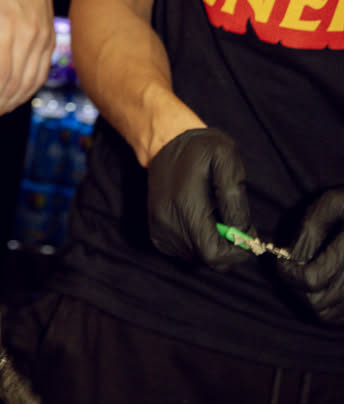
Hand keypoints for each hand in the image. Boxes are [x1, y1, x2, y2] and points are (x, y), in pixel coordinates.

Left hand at [0, 0, 53, 133]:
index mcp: (6, 26)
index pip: (1, 73)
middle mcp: (28, 35)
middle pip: (15, 83)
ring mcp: (43, 39)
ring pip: (30, 82)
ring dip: (11, 104)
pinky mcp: (49, 40)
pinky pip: (40, 73)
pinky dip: (27, 91)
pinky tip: (12, 100)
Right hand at [146, 127, 250, 265]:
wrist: (164, 143)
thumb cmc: (199, 148)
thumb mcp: (227, 158)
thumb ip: (235, 196)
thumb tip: (240, 230)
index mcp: (185, 204)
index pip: (213, 254)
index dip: (236, 251)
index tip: (246, 232)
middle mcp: (168, 222)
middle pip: (207, 260)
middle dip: (227, 247)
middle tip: (234, 222)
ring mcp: (159, 229)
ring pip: (196, 259)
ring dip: (213, 245)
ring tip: (215, 217)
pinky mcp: (156, 233)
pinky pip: (185, 253)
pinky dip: (198, 243)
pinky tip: (200, 221)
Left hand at [277, 189, 343, 323]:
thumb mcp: (332, 203)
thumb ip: (310, 228)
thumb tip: (291, 257)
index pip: (312, 279)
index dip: (289, 274)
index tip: (282, 261)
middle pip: (317, 302)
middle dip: (295, 287)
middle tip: (292, 269)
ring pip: (327, 314)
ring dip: (309, 298)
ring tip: (307, 275)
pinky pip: (340, 317)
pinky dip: (327, 307)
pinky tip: (324, 285)